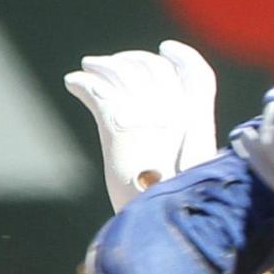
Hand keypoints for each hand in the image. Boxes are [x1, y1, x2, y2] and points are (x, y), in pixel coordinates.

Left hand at [64, 40, 219, 211]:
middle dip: (131, 59)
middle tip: (111, 63)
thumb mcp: (191, 174)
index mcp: (200, 123)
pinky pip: (95, 90)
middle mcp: (175, 112)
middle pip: (154, 68)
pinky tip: (72, 83)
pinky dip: (81, 82)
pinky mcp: (116, 124)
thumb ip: (186, 151)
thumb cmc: (174, 207)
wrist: (158, 224)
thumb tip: (172, 147)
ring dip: (101, 66)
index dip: (183, 57)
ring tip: (88, 67)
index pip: (198, 74)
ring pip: (121, 73)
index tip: (166, 49)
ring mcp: (146, 115)